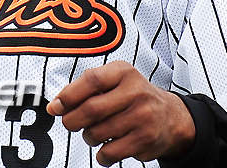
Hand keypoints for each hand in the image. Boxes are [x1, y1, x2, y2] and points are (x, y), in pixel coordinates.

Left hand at [46, 61, 194, 166]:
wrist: (170, 116)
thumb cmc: (134, 95)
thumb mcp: (115, 80)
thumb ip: (86, 88)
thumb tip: (56, 106)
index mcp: (124, 72)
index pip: (91, 80)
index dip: (69, 95)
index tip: (57, 106)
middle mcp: (135, 92)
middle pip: (92, 109)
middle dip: (72, 120)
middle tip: (69, 122)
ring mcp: (141, 117)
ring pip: (98, 133)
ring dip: (87, 136)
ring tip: (93, 132)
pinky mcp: (144, 140)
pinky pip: (109, 152)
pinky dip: (100, 154)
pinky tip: (105, 146)